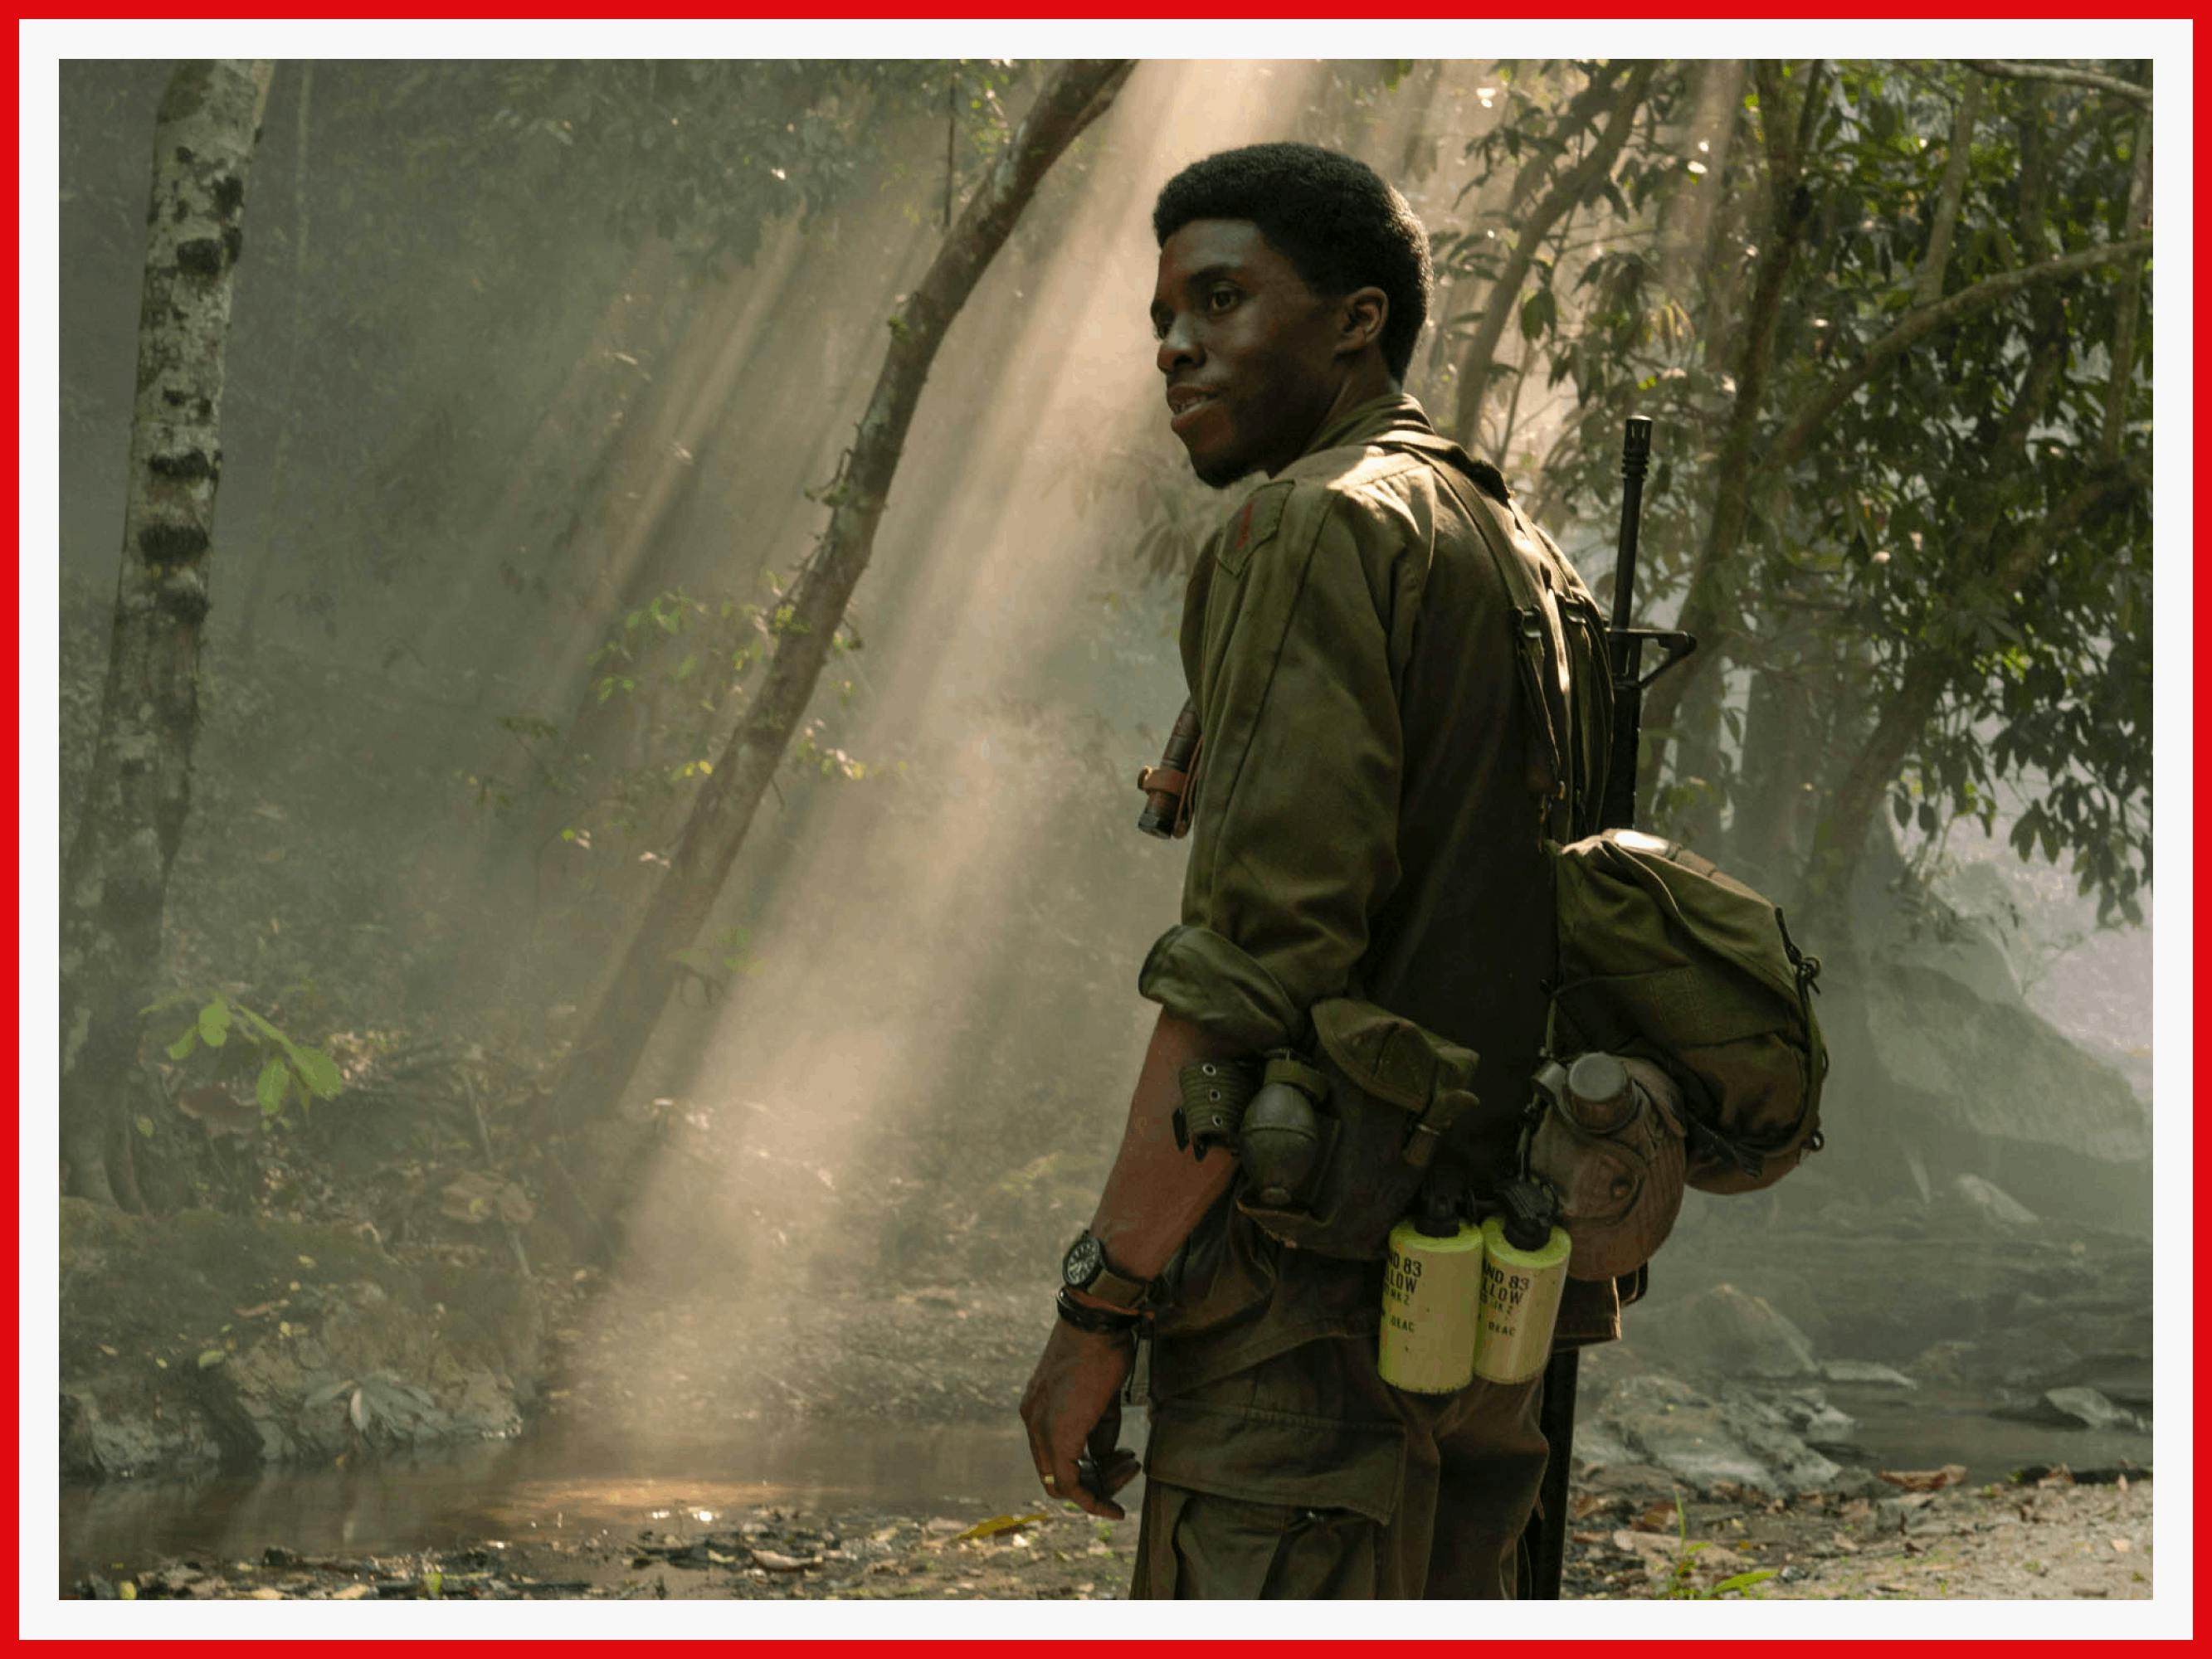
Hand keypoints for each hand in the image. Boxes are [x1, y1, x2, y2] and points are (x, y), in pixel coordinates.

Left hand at [1018, 1316, 1141, 1519]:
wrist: (1098, 1325)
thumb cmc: (1102, 1351)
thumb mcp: (1099, 1401)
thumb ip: (1097, 1435)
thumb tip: (1106, 1463)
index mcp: (1038, 1410)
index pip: (1053, 1456)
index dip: (1084, 1472)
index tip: (1117, 1467)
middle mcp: (1033, 1422)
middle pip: (1056, 1476)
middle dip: (1095, 1482)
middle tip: (1128, 1467)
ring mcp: (1041, 1430)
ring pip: (1063, 1484)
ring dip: (1102, 1485)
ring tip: (1132, 1464)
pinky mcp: (1057, 1437)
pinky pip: (1070, 1484)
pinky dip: (1093, 1499)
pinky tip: (1115, 1504)